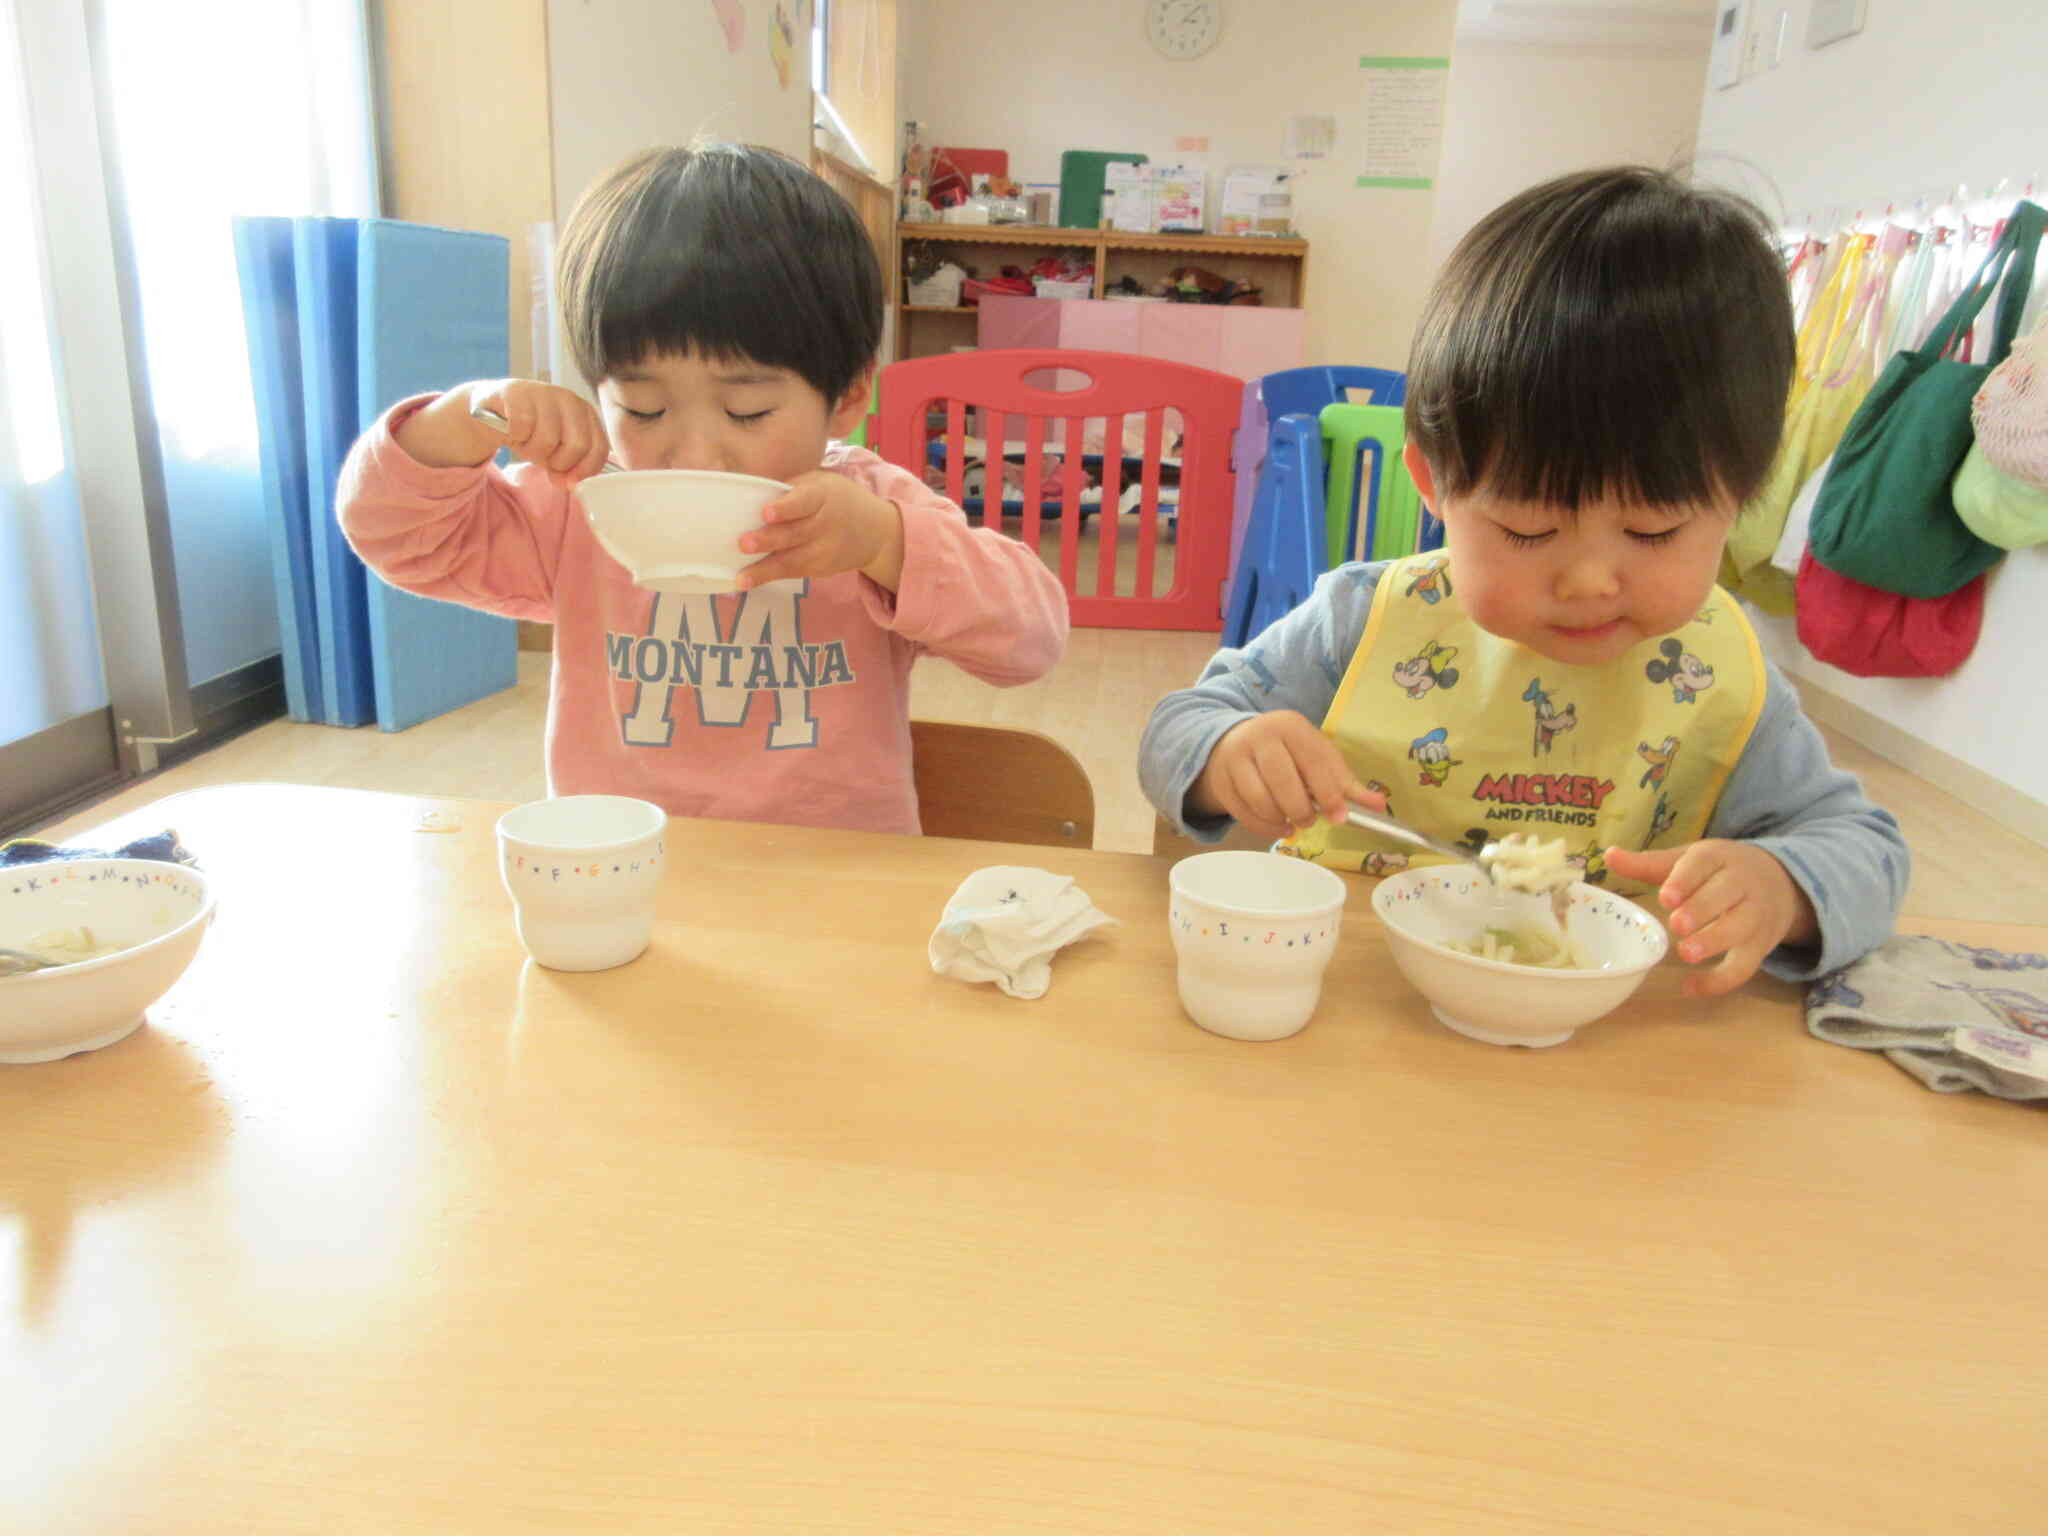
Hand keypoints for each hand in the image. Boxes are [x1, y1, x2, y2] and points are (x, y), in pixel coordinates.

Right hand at [463, 380, 613, 487]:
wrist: (493, 409)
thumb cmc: (531, 431)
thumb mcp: (556, 452)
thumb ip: (569, 468)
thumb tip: (568, 483)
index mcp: (586, 413)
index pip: (599, 447)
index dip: (584, 470)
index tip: (568, 481)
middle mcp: (569, 399)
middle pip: (577, 445)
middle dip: (558, 462)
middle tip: (542, 458)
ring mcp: (543, 392)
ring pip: (548, 440)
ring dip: (532, 451)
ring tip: (525, 442)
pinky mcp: (516, 392)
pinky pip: (522, 429)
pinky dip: (515, 437)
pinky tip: (512, 431)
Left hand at [737, 470, 904, 590]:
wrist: (876, 530)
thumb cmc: (834, 499)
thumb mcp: (820, 483)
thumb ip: (791, 488)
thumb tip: (746, 494)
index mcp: (823, 495)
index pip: (803, 501)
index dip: (785, 508)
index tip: (765, 512)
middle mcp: (825, 523)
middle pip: (795, 533)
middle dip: (769, 540)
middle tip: (743, 543)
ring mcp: (825, 550)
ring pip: (793, 560)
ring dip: (764, 569)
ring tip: (741, 578)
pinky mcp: (821, 568)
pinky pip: (793, 572)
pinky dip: (769, 577)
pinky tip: (746, 581)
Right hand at [1189, 712, 1383, 840]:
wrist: (1236, 741)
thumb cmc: (1287, 752)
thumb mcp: (1317, 757)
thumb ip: (1346, 783)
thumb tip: (1380, 806)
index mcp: (1291, 726)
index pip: (1313, 762)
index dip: (1328, 793)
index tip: (1339, 817)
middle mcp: (1260, 737)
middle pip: (1283, 782)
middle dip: (1301, 809)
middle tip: (1310, 820)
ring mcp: (1236, 758)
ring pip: (1260, 799)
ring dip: (1282, 819)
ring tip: (1294, 821)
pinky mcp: (1221, 780)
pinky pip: (1243, 813)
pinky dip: (1264, 826)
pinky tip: (1278, 826)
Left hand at [1603, 840, 1817, 997]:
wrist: (1780, 881)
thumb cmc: (1720, 870)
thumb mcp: (1690, 859)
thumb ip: (1650, 863)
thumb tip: (1609, 855)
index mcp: (1719, 857)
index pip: (1704, 863)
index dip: (1685, 880)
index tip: (1666, 897)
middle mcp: (1743, 883)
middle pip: (1726, 894)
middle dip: (1702, 909)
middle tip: (1677, 925)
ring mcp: (1756, 915)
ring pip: (1741, 928)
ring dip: (1715, 941)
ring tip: (1686, 953)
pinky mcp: (1761, 946)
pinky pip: (1745, 966)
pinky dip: (1720, 980)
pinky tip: (1690, 988)